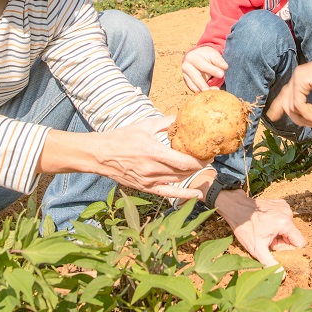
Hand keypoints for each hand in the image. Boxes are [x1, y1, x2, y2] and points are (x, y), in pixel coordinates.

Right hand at [47, 116, 204, 200]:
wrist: (101, 154)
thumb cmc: (122, 137)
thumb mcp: (145, 125)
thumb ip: (165, 122)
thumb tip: (182, 116)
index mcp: (154, 153)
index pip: (184, 161)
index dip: (201, 159)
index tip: (210, 152)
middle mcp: (153, 169)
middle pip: (184, 171)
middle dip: (200, 164)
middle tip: (209, 156)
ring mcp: (150, 180)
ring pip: (178, 180)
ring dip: (192, 174)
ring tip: (202, 166)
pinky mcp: (146, 187)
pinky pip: (168, 193)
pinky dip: (183, 195)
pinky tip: (196, 196)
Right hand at [181, 46, 227, 92]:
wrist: (197, 57)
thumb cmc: (207, 56)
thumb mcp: (213, 54)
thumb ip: (219, 60)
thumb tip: (225, 67)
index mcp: (192, 58)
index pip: (202, 65)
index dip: (212, 70)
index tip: (222, 74)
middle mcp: (186, 67)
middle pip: (196, 78)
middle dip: (205, 85)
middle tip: (216, 90)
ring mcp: (185, 76)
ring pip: (194, 86)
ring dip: (205, 90)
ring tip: (216, 91)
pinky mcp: (188, 82)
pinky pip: (194, 89)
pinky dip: (203, 92)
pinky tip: (211, 92)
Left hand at [215, 189, 305, 267]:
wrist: (235, 208)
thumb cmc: (245, 227)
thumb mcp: (257, 249)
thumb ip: (271, 263)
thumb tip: (283, 276)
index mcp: (285, 223)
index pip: (300, 243)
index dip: (289, 250)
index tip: (276, 249)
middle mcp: (288, 213)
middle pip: (293, 236)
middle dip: (282, 242)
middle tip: (267, 241)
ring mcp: (284, 207)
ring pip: (288, 228)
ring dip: (279, 234)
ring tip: (265, 232)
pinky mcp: (280, 203)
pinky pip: (284, 219)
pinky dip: (276, 224)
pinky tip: (265, 224)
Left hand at [274, 24, 311, 127]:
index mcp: (303, 80)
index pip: (284, 95)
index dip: (277, 107)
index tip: (272, 117)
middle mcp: (297, 78)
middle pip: (285, 104)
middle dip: (297, 119)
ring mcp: (298, 77)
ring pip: (292, 108)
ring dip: (308, 118)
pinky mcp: (302, 80)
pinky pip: (299, 105)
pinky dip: (309, 114)